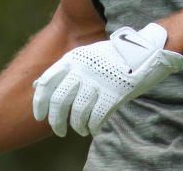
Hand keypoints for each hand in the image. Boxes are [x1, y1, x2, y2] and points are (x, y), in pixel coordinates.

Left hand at [32, 23, 182, 136]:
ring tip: (81, 129)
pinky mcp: (113, 93)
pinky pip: (96, 118)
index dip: (39, 103)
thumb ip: (63, 69)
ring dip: (77, 126)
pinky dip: (93, 127)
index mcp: (73, 58)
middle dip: (56, 121)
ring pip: (77, 113)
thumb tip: (38, 85)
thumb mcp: (85, 55)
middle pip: (59, 101)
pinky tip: (94, 129)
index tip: (39, 116)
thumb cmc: (112, 57)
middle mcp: (82, 69)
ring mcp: (97, 81)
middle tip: (59, 131)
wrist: (145, 51)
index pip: (47, 83)